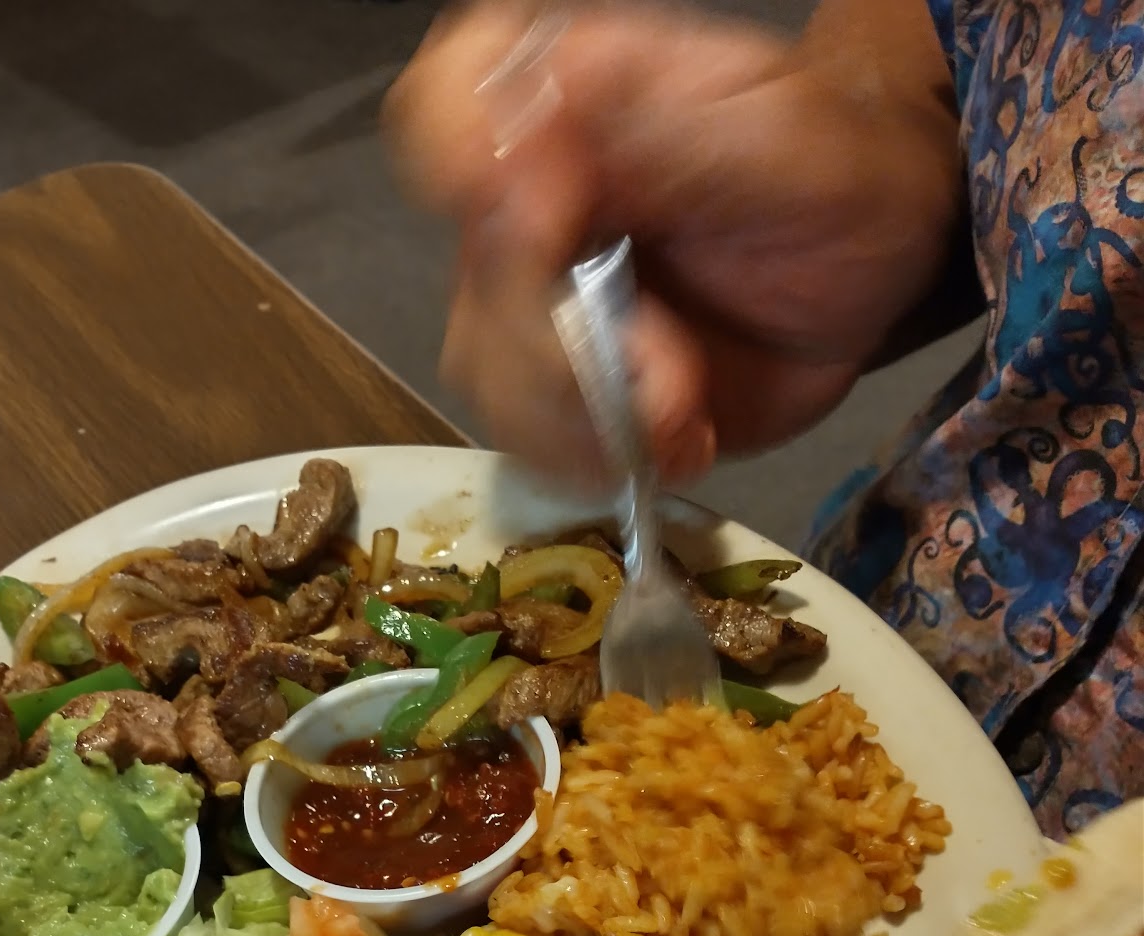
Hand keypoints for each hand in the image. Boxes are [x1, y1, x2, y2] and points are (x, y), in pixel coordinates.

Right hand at [386, 0, 961, 483]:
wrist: (867, 253)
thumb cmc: (824, 165)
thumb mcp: (762, 127)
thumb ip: (644, 137)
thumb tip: (515, 181)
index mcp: (553, 105)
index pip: (439, 114)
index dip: (462, 176)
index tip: (537, 223)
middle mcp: (519, 203)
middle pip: (474, 293)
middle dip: (564, 356)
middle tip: (670, 370)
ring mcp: (531, 303)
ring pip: (493, 381)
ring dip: (590, 422)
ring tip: (684, 413)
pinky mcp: (564, 390)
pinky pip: (534, 443)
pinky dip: (606, 461)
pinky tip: (677, 439)